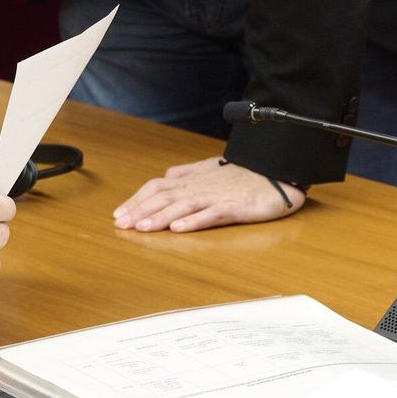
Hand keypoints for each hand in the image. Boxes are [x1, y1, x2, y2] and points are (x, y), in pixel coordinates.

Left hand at [112, 155, 304, 232]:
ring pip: (182, 206)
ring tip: (142, 227)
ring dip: (160, 217)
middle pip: (164, 197)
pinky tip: (179, 228)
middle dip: (140, 210)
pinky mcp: (235, 207)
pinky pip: (212, 214)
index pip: (157, 188)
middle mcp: (199, 187)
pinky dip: (194, 220)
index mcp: (192, 180)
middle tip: (121, 224)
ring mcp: (217, 197)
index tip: (119, 213)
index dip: (137, 199)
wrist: (277, 170)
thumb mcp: (211, 169)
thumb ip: (188, 173)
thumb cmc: (244, 173)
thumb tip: (167, 176)